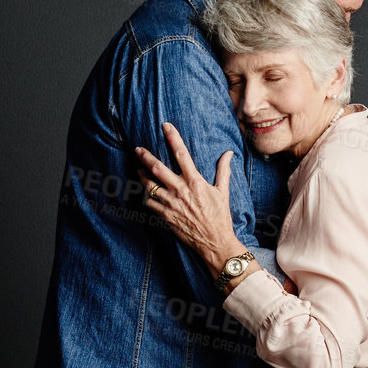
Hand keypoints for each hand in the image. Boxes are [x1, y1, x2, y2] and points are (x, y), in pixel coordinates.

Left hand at [135, 122, 248, 273]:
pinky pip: (151, 203)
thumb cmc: (220, 216)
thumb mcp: (223, 191)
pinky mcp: (166, 216)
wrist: (214, 241)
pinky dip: (147, 197)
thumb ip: (223, 171)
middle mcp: (181, 190)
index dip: (173, 137)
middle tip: (137, 149)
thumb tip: (229, 153)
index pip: (181, 154)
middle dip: (146, 157)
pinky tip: (147, 194)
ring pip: (150, 186)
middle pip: (158, 168)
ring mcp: (171, 204)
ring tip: (139, 171)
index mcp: (195, 181)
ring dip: (142, 177)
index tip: (165, 126)